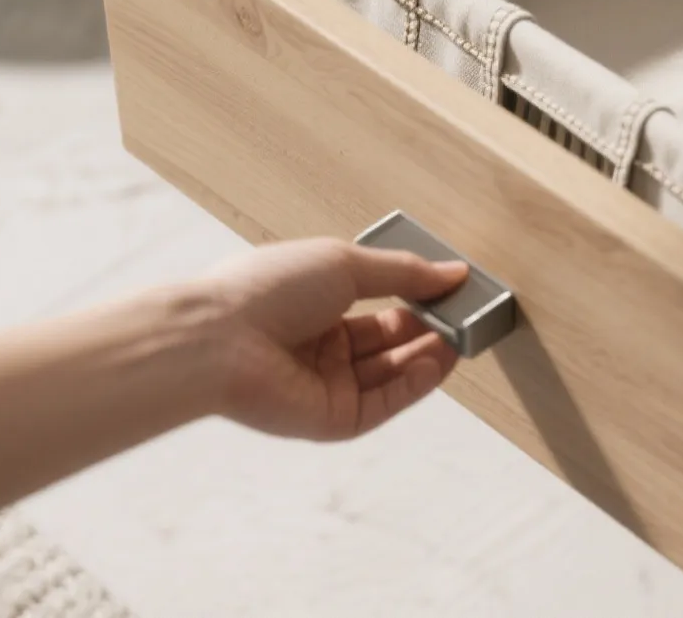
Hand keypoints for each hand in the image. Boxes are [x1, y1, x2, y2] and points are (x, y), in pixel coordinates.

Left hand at [200, 238, 469, 440]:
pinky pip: (382, 404)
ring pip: (390, 374)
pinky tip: (433, 364)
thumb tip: (452, 272)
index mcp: (316, 303)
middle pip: (389, 341)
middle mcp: (320, 345)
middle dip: (428, 330)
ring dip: (426, 357)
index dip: (417, 298)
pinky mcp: (329, 419)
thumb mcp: (345, 263)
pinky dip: (412, 386)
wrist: (217, 341)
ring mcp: (325, 384)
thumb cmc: (266, 290)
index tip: (453, 291)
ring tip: (458, 340)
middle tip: (465, 319)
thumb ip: (403, 272)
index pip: (381, 303)